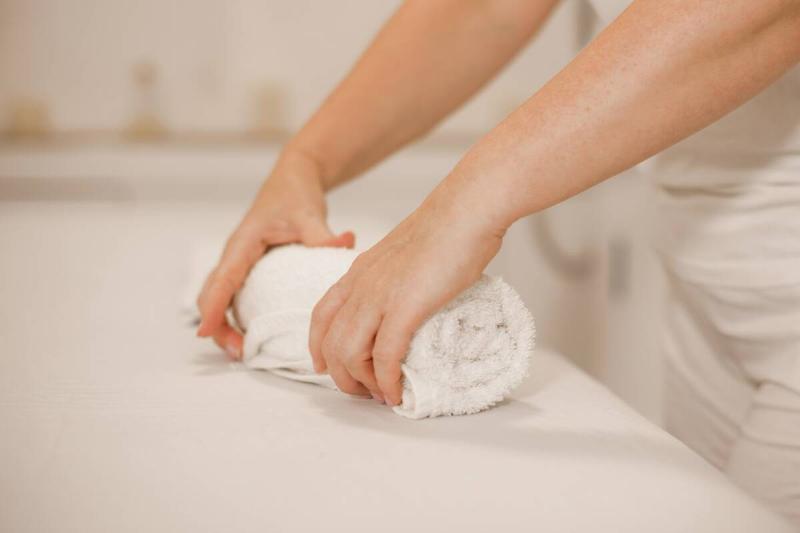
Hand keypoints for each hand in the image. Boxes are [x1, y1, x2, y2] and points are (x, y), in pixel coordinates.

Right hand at [197, 150, 353, 358]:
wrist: (294, 179)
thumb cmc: (295, 194)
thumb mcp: (309, 213)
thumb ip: (323, 234)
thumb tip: (344, 245)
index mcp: (243, 243)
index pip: (221, 279)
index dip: (212, 308)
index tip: (205, 332)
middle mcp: (235, 254)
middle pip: (211, 295)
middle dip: (218, 325)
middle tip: (239, 352)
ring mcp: (239, 262)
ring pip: (219, 297)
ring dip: (225, 325)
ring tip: (244, 351)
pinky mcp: (248, 267)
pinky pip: (233, 295)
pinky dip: (235, 316)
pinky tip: (253, 334)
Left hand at [308, 187, 504, 404]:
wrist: (466, 209)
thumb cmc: (448, 226)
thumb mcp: (405, 252)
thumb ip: (397, 274)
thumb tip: (409, 295)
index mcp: (359, 270)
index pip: (322, 315)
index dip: (319, 346)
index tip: (326, 367)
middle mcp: (361, 285)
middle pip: (330, 342)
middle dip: (341, 375)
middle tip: (362, 392)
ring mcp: (380, 296)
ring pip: (349, 353)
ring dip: (362, 383)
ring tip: (381, 396)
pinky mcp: (404, 307)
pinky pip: (384, 356)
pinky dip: (387, 381)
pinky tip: (396, 393)